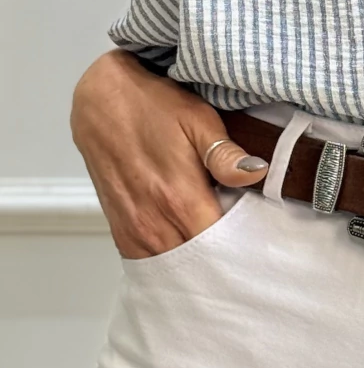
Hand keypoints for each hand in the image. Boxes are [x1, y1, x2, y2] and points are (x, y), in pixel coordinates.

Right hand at [70, 49, 269, 258]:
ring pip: (171, 267)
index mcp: (180, 198)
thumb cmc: (153, 105)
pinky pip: (146, 260)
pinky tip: (184, 242)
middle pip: (196, 263)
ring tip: (215, 246)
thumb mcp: (198, 119)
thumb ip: (225, 155)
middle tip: (240, 243)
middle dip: (220, 257)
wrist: (101, 100)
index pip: (218, 246)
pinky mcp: (119, 228)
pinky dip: (167, 258)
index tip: (255, 239)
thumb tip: (257, 173)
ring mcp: (133, 229)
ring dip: (194, 261)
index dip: (240, 246)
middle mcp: (154, 222)